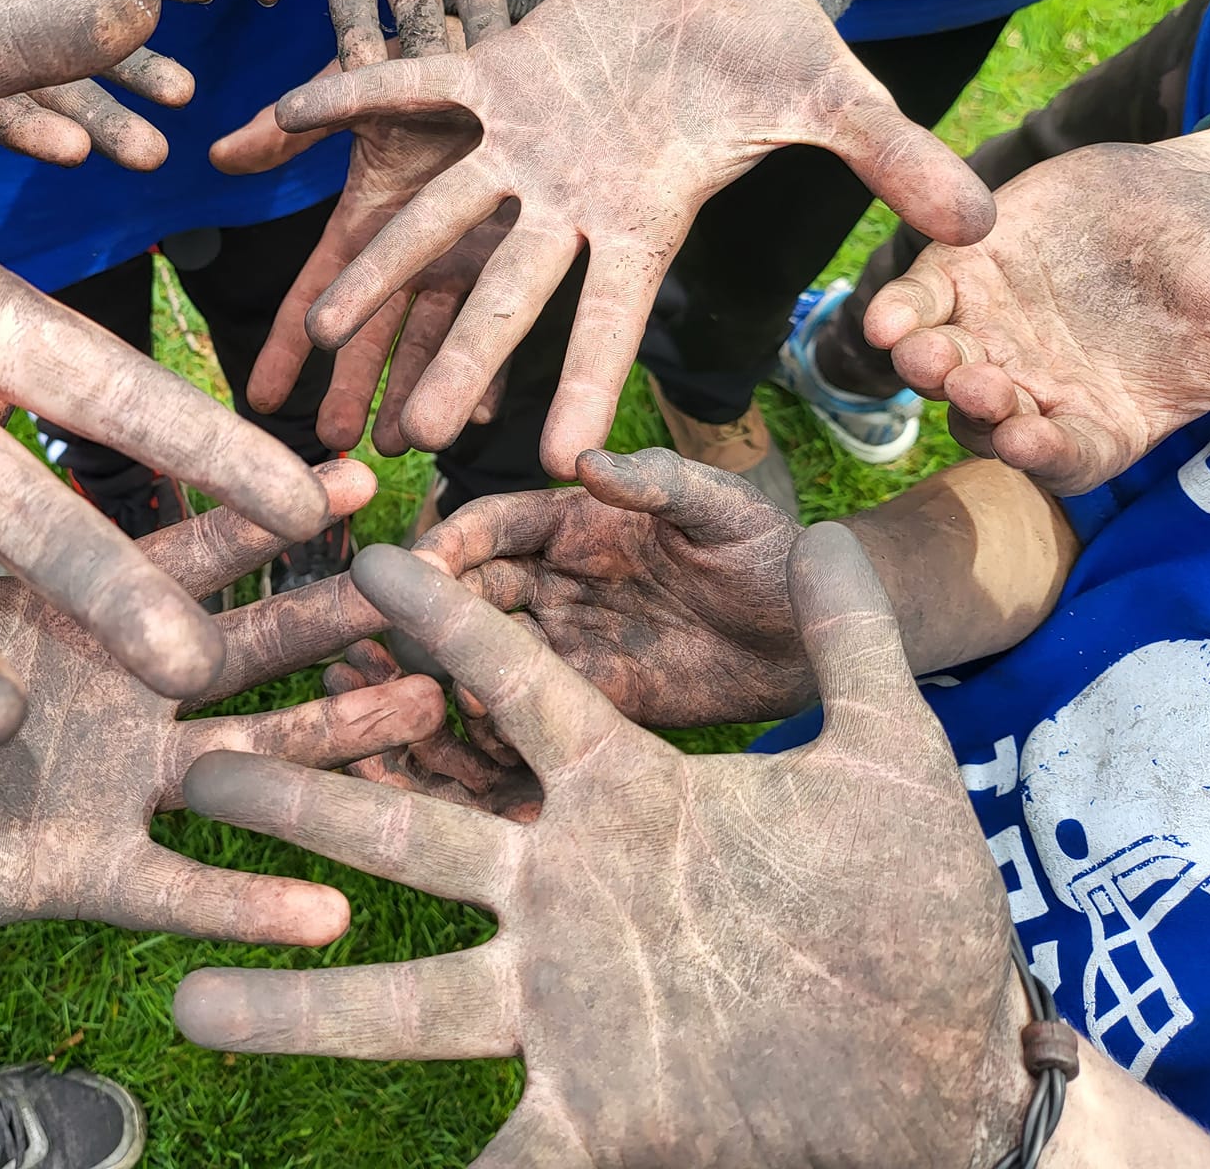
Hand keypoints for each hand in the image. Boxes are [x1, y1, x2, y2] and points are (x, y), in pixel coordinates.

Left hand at [0, 461, 447, 944]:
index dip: (271, 519)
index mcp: (76, 613)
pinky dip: (245, 903)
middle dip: (334, 619)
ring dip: (332, 749)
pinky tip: (327, 911)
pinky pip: (173, 892)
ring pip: (245, 765)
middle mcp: (115, 694)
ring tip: (422, 719)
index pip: (194, 555)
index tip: (354, 481)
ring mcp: (107, 784)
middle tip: (433, 591)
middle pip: (248, 649)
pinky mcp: (77, 871)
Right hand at [174, 530, 1028, 1166]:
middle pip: (412, 836)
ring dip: (298, 1007)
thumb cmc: (914, 906)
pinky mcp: (599, 1114)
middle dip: (304, 804)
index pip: (515, 691)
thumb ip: (854, 643)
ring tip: (189, 1011)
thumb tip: (845, 533)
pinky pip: (500, 1160)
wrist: (949, 1062)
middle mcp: (570, 894)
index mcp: (627, 799)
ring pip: (408, 998)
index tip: (370, 563)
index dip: (446, 627)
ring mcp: (571, 1007)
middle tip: (202, 769)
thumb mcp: (889, 759)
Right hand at [212, 37, 510, 451]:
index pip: (319, 292)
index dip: (289, 345)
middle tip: (337, 438)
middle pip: (375, 333)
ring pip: (437, 342)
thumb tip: (221, 154)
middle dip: (355, 387)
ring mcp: (470, 259)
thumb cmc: (443, 58)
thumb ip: (296, 124)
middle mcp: (416, 250)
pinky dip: (494, 372)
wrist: (543, 50)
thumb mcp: (365, 87)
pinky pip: (509, 327)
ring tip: (402, 442)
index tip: (263, 398)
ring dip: (420, 392)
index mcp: (370, 219)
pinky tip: (480, 413)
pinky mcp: (526, 259)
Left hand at [277, 0, 996, 476]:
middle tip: (409, 440)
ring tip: (322, 331)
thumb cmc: (779, 49)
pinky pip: (404, 87)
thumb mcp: (841, 103)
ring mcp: (520, 142)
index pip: (615, 317)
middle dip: (462, 362)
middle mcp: (567, 198)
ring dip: (383, 268)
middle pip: (506, 291)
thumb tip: (982, 225)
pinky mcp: (492, 74)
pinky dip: (341, 100)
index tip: (561, 462)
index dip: (592, 386)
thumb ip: (895, 162)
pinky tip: (263, 129)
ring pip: (440, 212)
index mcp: (640, 218)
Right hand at [417, 448, 810, 728]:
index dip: (450, 544)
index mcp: (575, 522)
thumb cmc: (772, 555)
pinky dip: (491, 728)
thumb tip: (585, 461)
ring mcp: (566, 643)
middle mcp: (555, 581)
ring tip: (429, 700)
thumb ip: (661, 483)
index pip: (492, 527)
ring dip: (448, 675)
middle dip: (427, 614)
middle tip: (393, 643)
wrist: (816, 644)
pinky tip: (476, 748)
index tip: (416, 568)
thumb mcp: (726, 509)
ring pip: (482, 656)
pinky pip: (523, 713)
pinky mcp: (587, 701)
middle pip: (469, 594)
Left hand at [868, 123, 1209, 501]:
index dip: (1048, 455)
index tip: (1037, 441)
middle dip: (978, 405)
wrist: (1201, 201)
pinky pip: (918, 306)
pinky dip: (899, 311)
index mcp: (1102, 425)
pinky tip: (884, 311)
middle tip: (974, 384)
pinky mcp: (963, 281)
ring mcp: (993, 338)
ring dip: (923, 363)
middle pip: (989, 419)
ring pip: (942, 368)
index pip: (1064, 459)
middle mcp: (1037, 393)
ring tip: (916, 349)